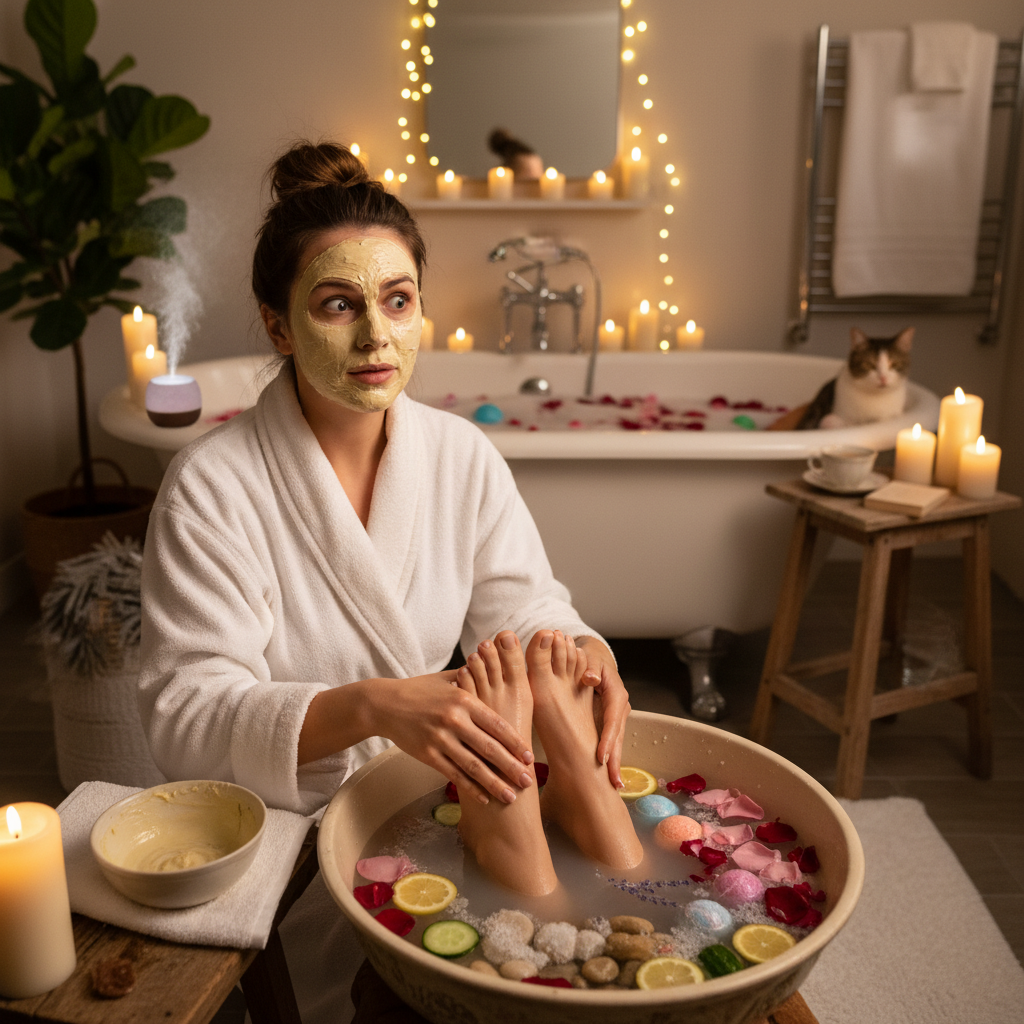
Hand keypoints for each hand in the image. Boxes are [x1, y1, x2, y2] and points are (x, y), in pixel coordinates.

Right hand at [368, 672, 534, 805]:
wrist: (385, 704)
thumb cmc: (419, 690)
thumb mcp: (447, 679)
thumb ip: (473, 680)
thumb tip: (498, 673)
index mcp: (463, 700)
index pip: (496, 724)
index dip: (515, 742)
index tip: (530, 756)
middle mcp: (454, 720)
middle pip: (489, 748)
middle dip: (511, 767)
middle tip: (528, 781)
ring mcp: (440, 739)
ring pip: (473, 766)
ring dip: (494, 784)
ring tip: (511, 796)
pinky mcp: (427, 754)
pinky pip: (453, 774)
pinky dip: (470, 788)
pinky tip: (484, 798)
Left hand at [573, 637, 629, 788]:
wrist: (593, 656)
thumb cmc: (588, 657)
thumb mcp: (588, 657)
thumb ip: (589, 666)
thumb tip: (590, 679)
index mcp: (615, 692)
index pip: (612, 718)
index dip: (608, 738)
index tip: (600, 756)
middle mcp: (619, 706)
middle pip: (617, 735)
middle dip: (615, 758)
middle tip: (612, 782)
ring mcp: (616, 715)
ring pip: (616, 741)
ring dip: (614, 762)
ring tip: (612, 785)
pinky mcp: (609, 721)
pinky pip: (610, 740)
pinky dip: (609, 757)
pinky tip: (607, 777)